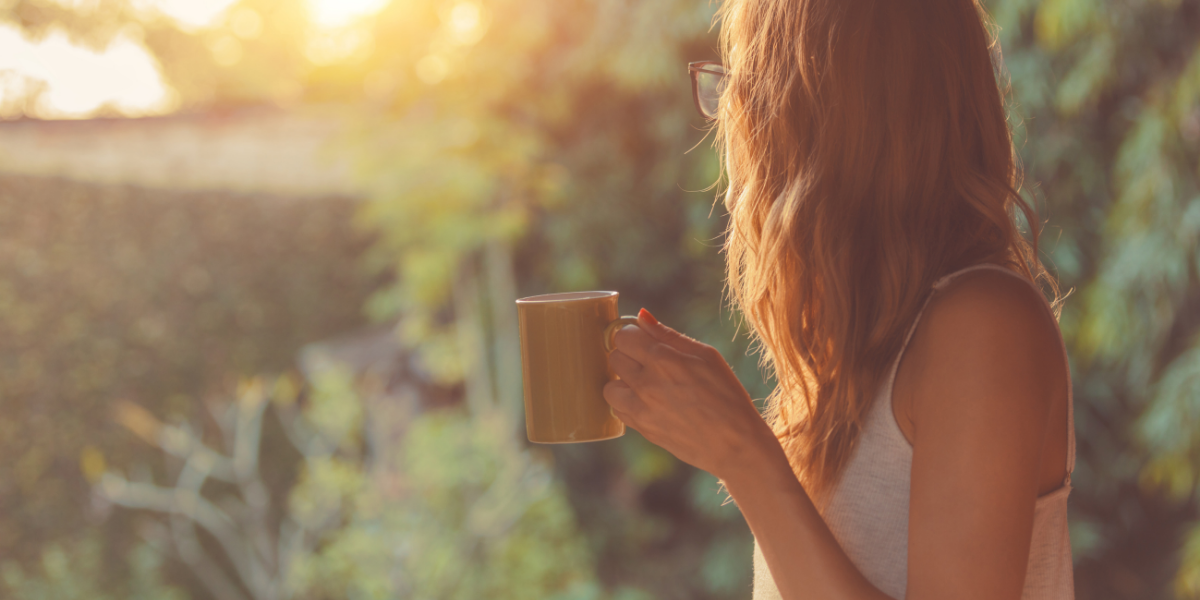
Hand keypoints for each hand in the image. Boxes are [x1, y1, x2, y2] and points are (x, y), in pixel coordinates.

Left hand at [603, 308, 778, 479]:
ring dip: (623, 382)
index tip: (644, 340)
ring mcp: (641, 409)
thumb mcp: (706, 356)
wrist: (734, 442)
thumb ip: (669, 335)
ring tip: (645, 384)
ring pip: (609, 386)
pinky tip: (647, 402)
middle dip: (629, 355)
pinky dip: (627, 403)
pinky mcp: (641, 429)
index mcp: (664, 360)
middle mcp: (647, 384)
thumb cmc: (726, 394)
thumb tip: (642, 315)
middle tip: (649, 362)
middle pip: (614, 357)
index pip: (623, 335)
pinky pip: (617, 409)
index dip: (633, 334)